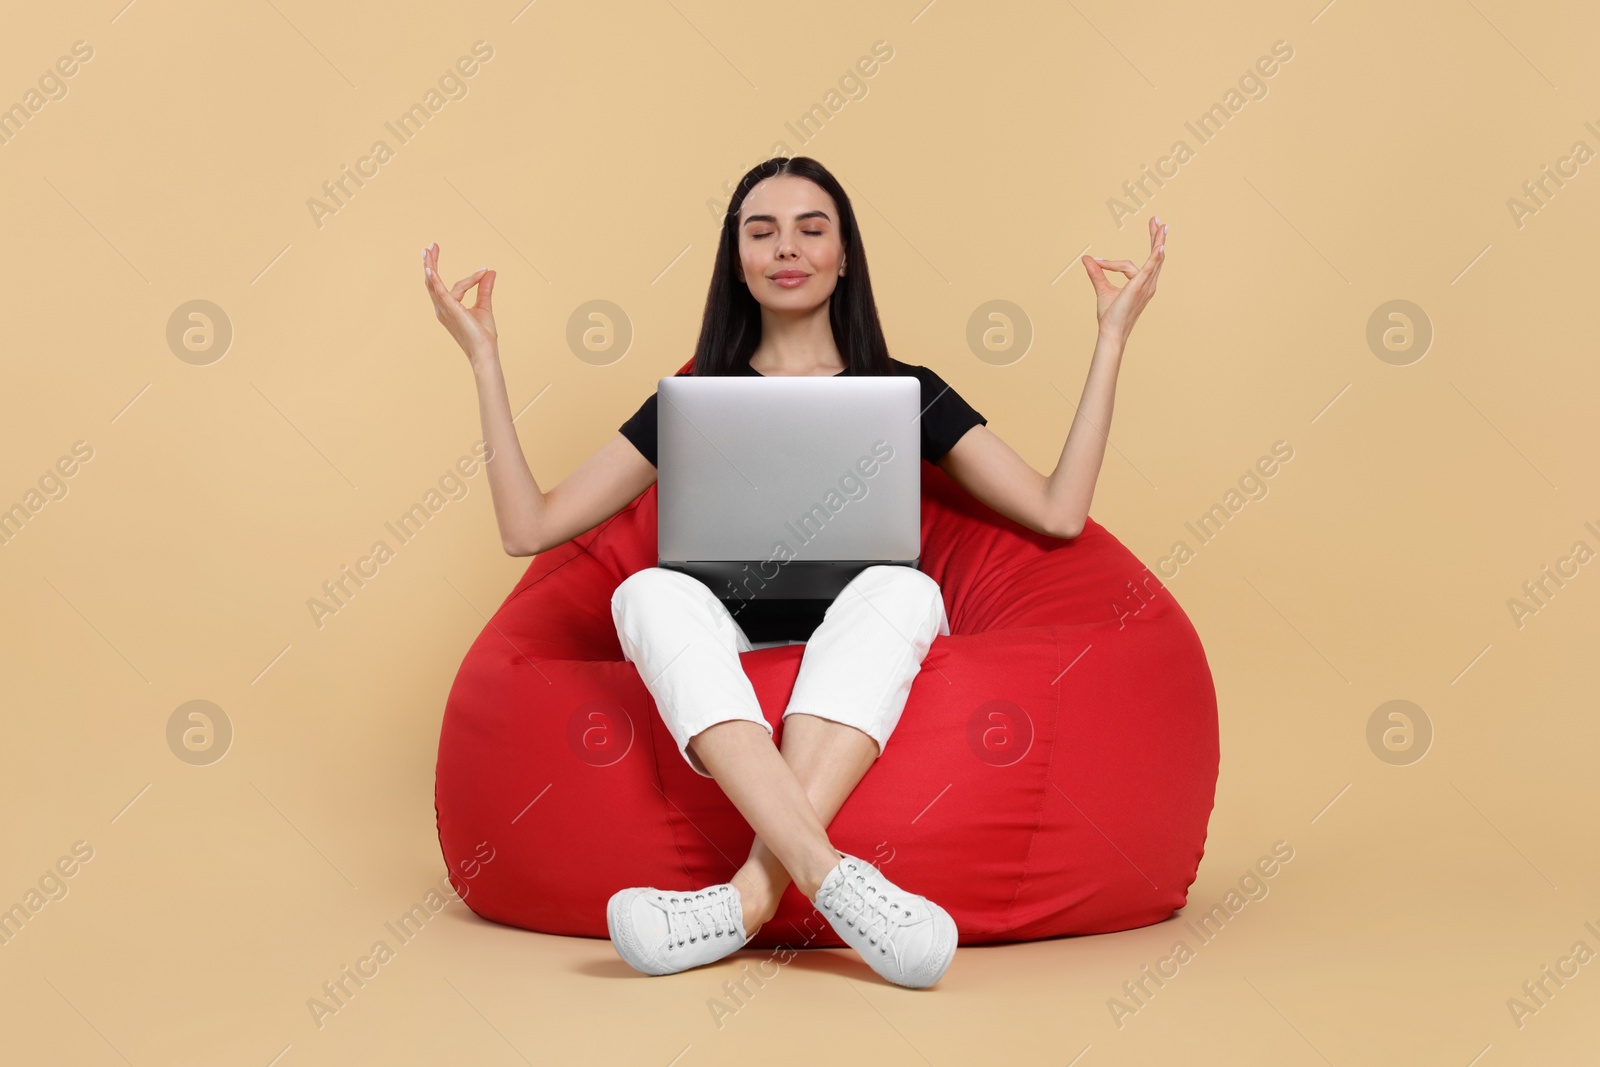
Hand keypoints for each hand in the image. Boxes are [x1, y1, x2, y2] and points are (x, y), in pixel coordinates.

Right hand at [422, 242, 497, 365]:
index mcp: (448, 308)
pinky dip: (435, 280)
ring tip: (428, 250)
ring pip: (433, 284)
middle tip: (431, 246)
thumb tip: (490, 271)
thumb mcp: (484, 306)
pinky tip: (429, 269)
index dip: (472, 279)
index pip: (457, 286)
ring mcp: (444, 309)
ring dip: (430, 266)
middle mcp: (442, 308)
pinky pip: (440, 292)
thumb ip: (484, 289)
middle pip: (433, 281)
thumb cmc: (482, 335)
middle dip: (432, 263)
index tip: (485, 270)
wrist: (485, 352)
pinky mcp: (450, 310)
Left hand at [1081, 215, 1166, 344]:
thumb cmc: (1110, 316)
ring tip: (1160, 225)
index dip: (1111, 263)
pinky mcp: (1139, 287)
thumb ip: (1097, 272)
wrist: (1111, 332)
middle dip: (1156, 238)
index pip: (1129, 265)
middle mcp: (1148, 284)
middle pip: (1155, 257)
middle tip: (1157, 220)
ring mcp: (1146, 286)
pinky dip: (1154, 257)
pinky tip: (1160, 246)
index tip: (1096, 260)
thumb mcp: (1102, 289)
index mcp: (1141, 285)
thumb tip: (1087, 258)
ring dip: (1157, 241)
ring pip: (1155, 259)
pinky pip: (1149, 269)